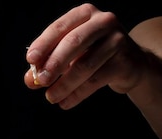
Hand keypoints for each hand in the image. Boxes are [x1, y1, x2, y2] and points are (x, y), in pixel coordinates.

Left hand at [24, 3, 145, 108]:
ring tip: (51, 97)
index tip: (30, 60)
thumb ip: (50, 63)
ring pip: (85, 65)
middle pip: (73, 42)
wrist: (132, 64)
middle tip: (40, 81)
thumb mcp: (72, 55)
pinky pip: (96, 80)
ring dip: (65, 84)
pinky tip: (66, 102)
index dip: (44, 44)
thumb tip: (29, 80)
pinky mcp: (125, 61)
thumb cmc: (95, 55)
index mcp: (86, 13)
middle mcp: (103, 22)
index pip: (60, 27)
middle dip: (54, 63)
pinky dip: (78, 94)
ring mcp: (117, 40)